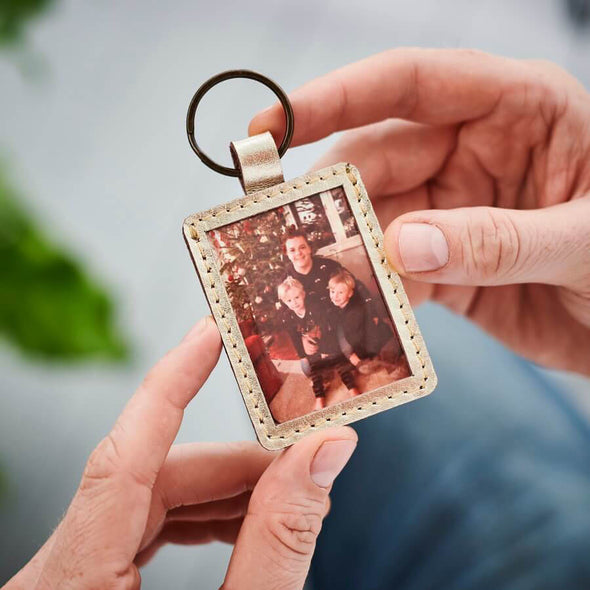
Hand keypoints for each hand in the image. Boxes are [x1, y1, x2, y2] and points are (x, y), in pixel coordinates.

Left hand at [6, 317, 356, 589]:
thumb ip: (282, 540)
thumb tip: (328, 451)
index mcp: (75, 588)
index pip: (122, 456)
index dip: (170, 384)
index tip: (210, 333)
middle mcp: (54, 576)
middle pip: (146, 480)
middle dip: (232, 464)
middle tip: (302, 458)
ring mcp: (62, 581)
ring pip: (145, 502)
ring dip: (221, 491)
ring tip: (285, 491)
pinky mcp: (80, 585)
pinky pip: (137, 528)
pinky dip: (197, 519)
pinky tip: (243, 522)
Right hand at [250, 49, 589, 375]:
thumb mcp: (588, 242)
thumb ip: (500, 240)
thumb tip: (402, 245)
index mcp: (517, 109)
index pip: (409, 84)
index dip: (335, 98)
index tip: (272, 127)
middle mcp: (473, 153)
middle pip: (377, 160)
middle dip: (327, 194)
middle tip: (278, 229)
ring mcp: (455, 212)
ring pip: (377, 222)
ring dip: (342, 251)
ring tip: (304, 277)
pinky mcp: (447, 267)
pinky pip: (394, 275)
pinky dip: (369, 293)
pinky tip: (348, 309)